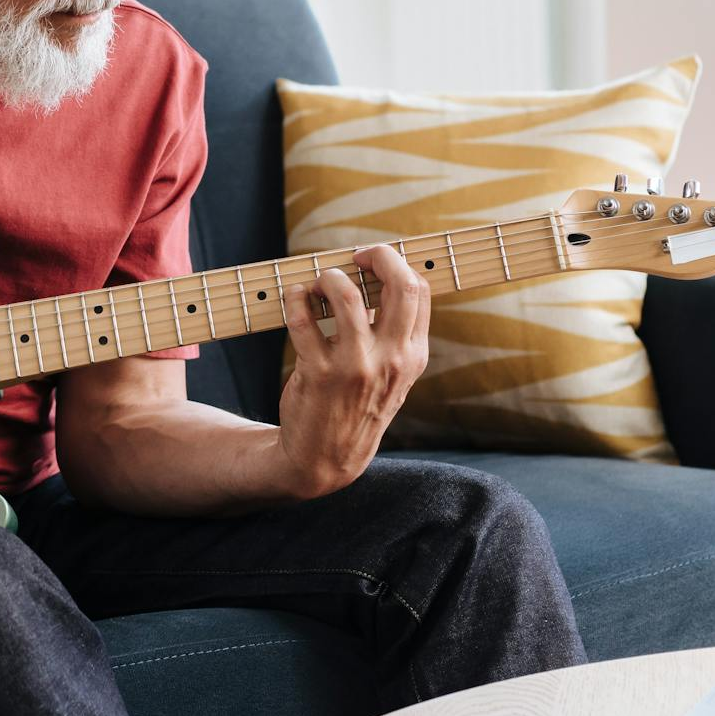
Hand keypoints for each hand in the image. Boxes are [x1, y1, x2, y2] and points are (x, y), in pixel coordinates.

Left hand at [275, 244, 430, 498]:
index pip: (419, 289)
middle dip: (377, 256)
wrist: (325, 459)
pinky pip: (303, 319)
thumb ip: (394, 333)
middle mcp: (391, 359)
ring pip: (346, 294)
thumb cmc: (357, 405)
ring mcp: (355, 366)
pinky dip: (295, 298)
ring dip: (327, 276)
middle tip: (352, 257)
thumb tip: (378, 276)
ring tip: (318, 283)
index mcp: (414, 356)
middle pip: (399, 285)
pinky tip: (295, 297)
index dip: (395, 263)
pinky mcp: (318, 373)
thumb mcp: (392, 375)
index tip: (372, 260)